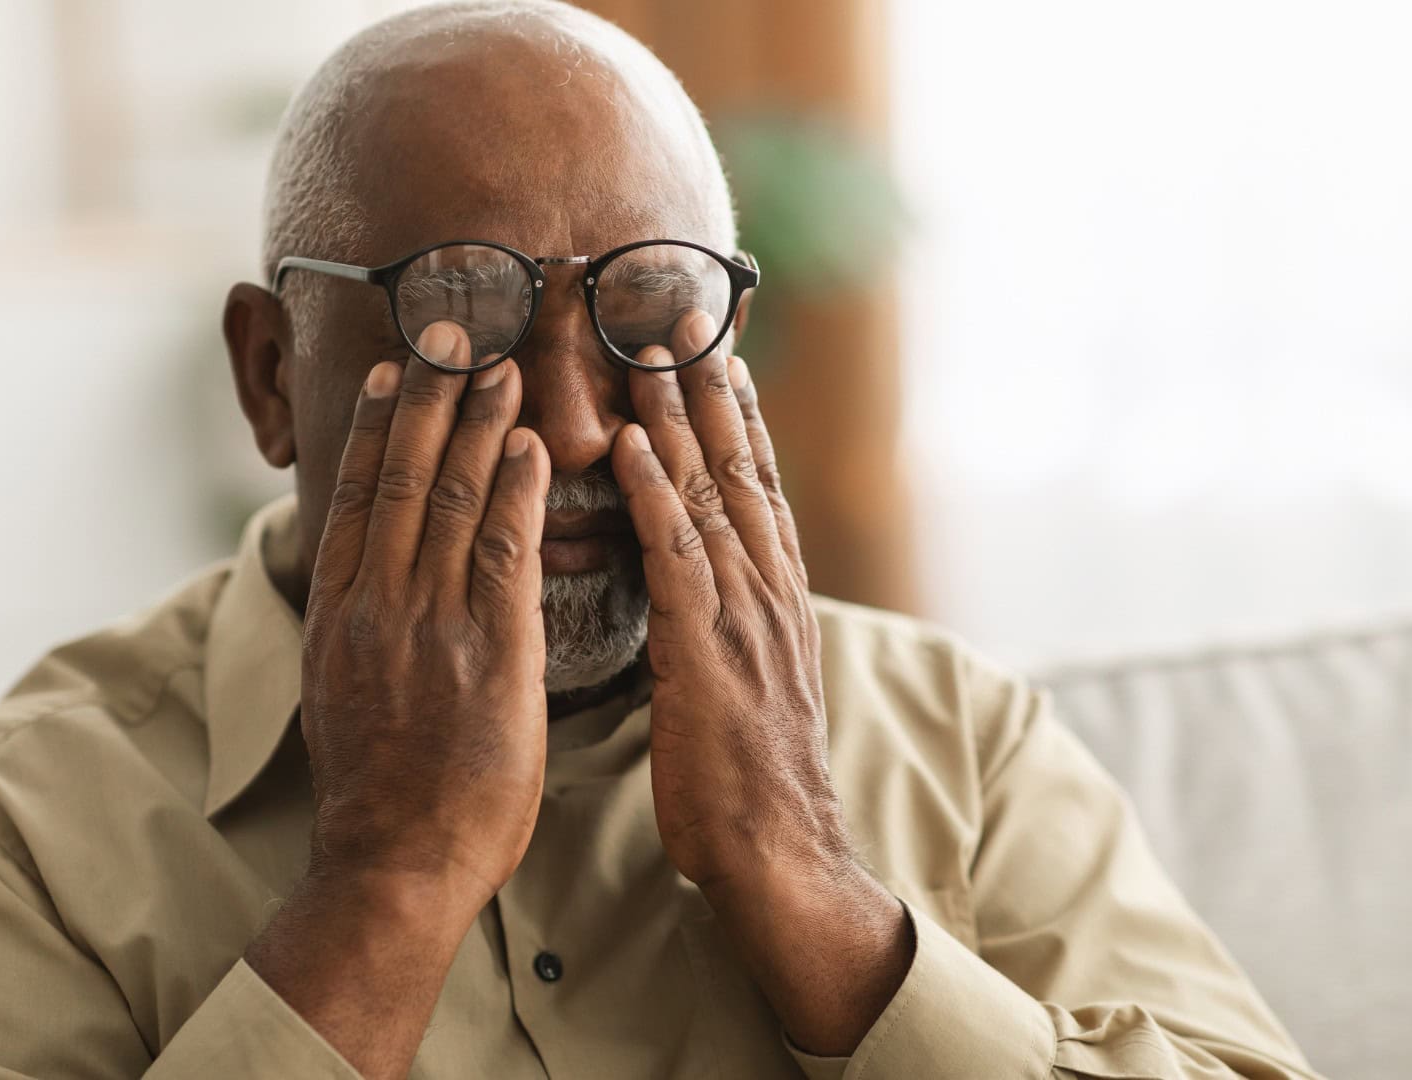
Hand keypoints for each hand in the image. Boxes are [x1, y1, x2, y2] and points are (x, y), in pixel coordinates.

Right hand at [297, 320, 550, 920]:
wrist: (392, 866)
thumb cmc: (377, 792)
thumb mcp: (342, 693)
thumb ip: (360, 627)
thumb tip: (372, 581)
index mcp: (337, 614)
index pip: (355, 494)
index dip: (374, 423)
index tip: (390, 368)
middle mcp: (375, 605)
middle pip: (401, 475)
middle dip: (427, 395)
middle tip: (449, 327)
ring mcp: (429, 625)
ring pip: (451, 498)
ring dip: (476, 421)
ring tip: (497, 362)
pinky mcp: (489, 655)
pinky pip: (504, 552)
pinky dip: (516, 491)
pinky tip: (529, 443)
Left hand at [610, 310, 848, 890]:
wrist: (779, 858)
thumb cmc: (748, 783)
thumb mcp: (744, 687)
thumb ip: (726, 628)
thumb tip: (700, 592)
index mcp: (774, 600)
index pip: (755, 487)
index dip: (736, 416)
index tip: (717, 352)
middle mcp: (768, 593)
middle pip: (739, 468)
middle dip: (710, 387)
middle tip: (686, 311)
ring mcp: (744, 620)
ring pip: (711, 495)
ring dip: (680, 415)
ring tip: (652, 344)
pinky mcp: (707, 654)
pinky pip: (676, 558)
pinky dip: (655, 494)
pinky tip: (632, 444)